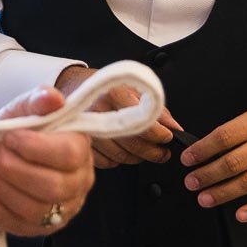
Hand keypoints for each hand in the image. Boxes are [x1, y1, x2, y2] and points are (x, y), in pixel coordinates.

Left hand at [0, 86, 95, 236]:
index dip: (34, 148)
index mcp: (81, 149)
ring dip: (0, 186)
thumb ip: (39, 99)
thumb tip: (52, 98)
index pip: (68, 155)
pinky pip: (18, 225)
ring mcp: (63, 210)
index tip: (8, 136)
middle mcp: (79, 184)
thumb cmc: (25, 127)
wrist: (12, 149)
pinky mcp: (42, 227)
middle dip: (12, 169)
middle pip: (51, 188)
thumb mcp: (28, 107)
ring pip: (34, 210)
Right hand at [56, 65, 181, 167]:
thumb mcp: (132, 87)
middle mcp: (97, 111)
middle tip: (163, 152)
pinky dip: (118, 161)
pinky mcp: (80, 142)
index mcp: (113, 93)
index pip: (141, 122)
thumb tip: (174, 127)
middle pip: (132, 143)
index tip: (167, 137)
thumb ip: (155, 107)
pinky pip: (105, 162)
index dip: (159, 134)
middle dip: (153, 152)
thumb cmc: (105, 86)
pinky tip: (123, 151)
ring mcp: (86, 128)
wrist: (72, 84)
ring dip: (138, 158)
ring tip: (146, 152)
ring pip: (120, 156)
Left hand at [180, 100, 246, 222]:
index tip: (187, 159)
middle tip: (191, 182)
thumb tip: (206, 148)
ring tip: (204, 198)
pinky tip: (240, 214)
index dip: (202, 149)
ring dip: (223, 193)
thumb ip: (235, 130)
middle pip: (233, 163)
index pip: (223, 137)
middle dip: (207, 174)